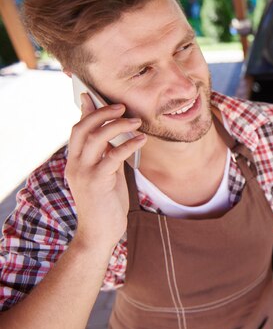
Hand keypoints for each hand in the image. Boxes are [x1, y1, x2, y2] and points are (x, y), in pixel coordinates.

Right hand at [65, 93, 145, 251]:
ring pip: (95, 137)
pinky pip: (113, 156)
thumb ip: (106, 156)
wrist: (99, 234)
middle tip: (121, 106)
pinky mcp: (97, 182)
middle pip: (82, 128)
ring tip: (136, 122)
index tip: (92, 94)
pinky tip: (141, 140)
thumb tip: (116, 136)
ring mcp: (84, 172)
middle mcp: (75, 164)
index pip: (77, 129)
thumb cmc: (105, 204)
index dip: (85, 111)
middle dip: (101, 112)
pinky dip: (128, 145)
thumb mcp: (104, 175)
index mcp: (75, 161)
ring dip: (116, 125)